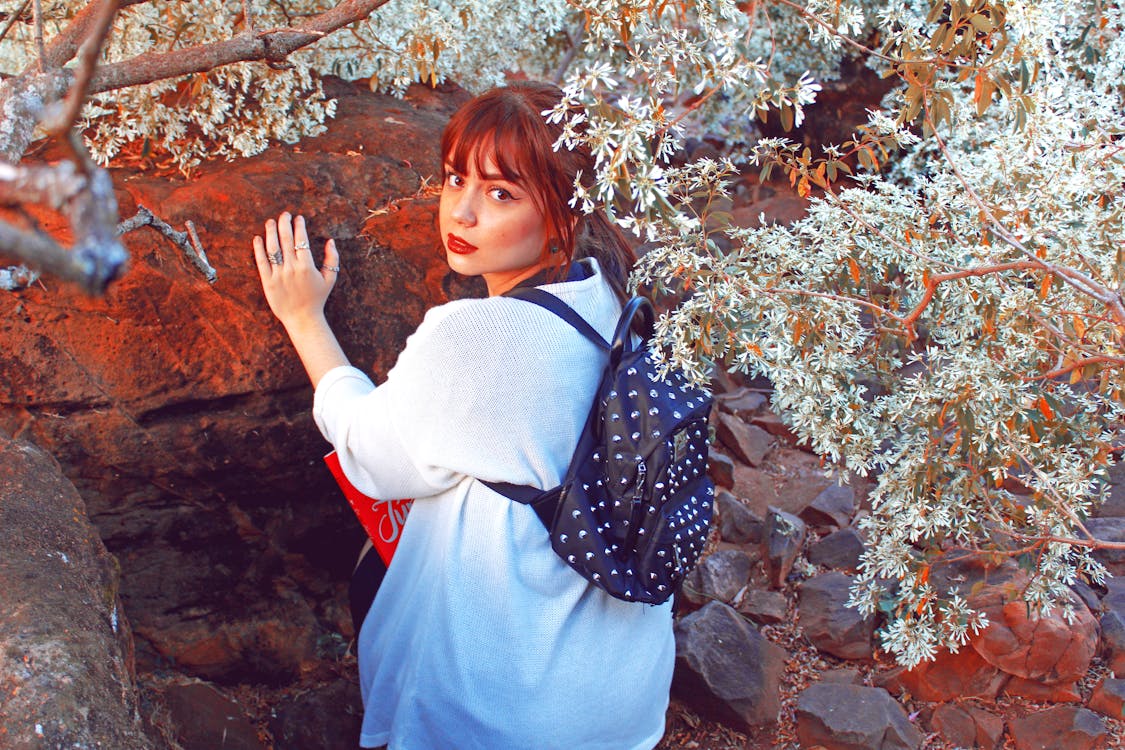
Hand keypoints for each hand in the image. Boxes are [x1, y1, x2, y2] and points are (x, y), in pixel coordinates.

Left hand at [253, 212, 340, 330]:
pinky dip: (258, 249)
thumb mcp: (330, 279)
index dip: (299, 226)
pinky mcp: (267, 282)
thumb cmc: (317, 298)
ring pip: (273, 248)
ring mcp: (279, 275)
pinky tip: (258, 238)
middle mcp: (292, 268)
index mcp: (307, 266)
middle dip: (285, 224)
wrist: (302, 318)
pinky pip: (261, 261)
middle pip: (286, 240)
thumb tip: (331, 241)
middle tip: (284, 214)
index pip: (301, 240)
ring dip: (271, 232)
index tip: (298, 218)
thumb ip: (332, 259)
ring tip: (270, 222)